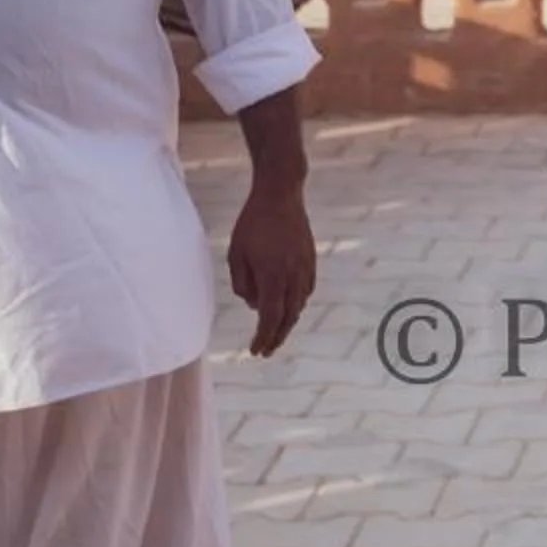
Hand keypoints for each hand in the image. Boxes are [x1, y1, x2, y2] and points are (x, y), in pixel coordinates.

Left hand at [228, 181, 316, 357]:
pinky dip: (298, 304)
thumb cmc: (253, 223)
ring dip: (288, 322)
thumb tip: (254, 304)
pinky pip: (307, 290)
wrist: (280, 195)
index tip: (256, 351)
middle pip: (288, 317)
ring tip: (276, 332)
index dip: (263, 337)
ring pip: (300, 305)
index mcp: (272, 276)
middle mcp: (293, 276)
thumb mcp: (236, 255)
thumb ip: (243, 284)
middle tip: (267, 351)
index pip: (269, 317)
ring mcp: (305, 267)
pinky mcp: (311, 259)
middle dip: (277, 337)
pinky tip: (291, 306)